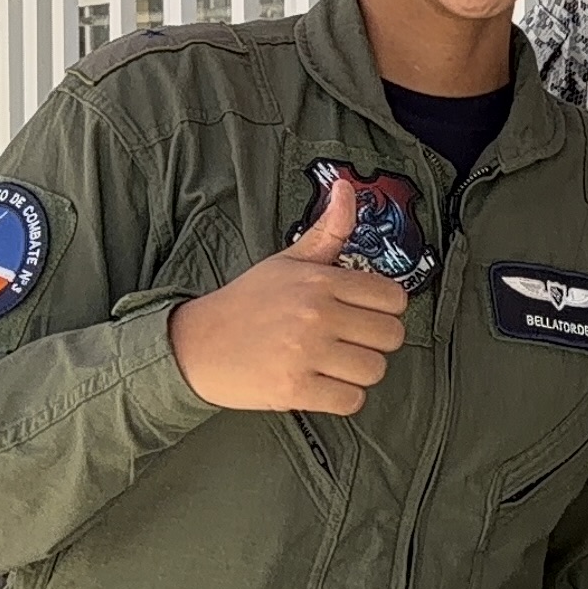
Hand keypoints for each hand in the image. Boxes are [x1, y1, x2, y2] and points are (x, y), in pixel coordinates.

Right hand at [164, 175, 410, 414]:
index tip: (362, 315)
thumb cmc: (247, 303)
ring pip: (374, 370)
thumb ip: (328, 230)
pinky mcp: (294, 389)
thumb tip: (346, 187)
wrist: (195, 344)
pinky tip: (322, 384)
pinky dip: (341, 398)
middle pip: (390, 337)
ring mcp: (305, 353)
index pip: (392, 298)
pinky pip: (351, 402)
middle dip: (374, 342)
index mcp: (320, 281)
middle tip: (347, 342)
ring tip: (330, 363)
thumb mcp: (287, 261)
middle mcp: (316, 315)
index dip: (383, 310)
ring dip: (357, 372)